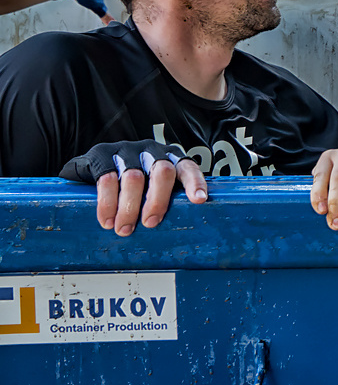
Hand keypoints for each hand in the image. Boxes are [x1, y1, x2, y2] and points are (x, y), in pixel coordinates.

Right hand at [59, 140, 207, 235]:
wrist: (91, 165)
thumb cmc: (132, 185)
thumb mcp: (151, 189)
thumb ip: (165, 200)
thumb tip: (178, 233)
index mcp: (170, 158)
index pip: (187, 167)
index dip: (194, 182)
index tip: (199, 200)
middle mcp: (151, 151)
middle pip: (162, 171)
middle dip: (158, 200)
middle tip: (150, 223)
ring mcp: (127, 151)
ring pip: (134, 177)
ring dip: (129, 207)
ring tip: (124, 228)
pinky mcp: (102, 155)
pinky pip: (107, 179)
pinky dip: (107, 204)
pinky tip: (107, 220)